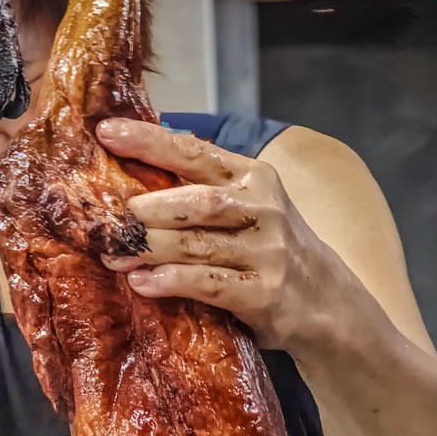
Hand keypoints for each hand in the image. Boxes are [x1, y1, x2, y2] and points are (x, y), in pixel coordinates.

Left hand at [95, 117, 339, 349]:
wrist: (330, 304)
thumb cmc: (270, 250)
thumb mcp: (248, 208)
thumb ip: (201, 192)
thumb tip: (127, 182)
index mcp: (253, 177)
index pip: (196, 151)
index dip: (150, 142)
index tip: (106, 131)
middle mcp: (263, 209)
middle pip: (198, 201)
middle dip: (149, 209)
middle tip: (111, 220)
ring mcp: (267, 252)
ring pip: (196, 244)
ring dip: (148, 250)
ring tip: (113, 255)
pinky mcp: (264, 293)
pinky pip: (208, 284)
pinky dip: (170, 282)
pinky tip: (142, 284)